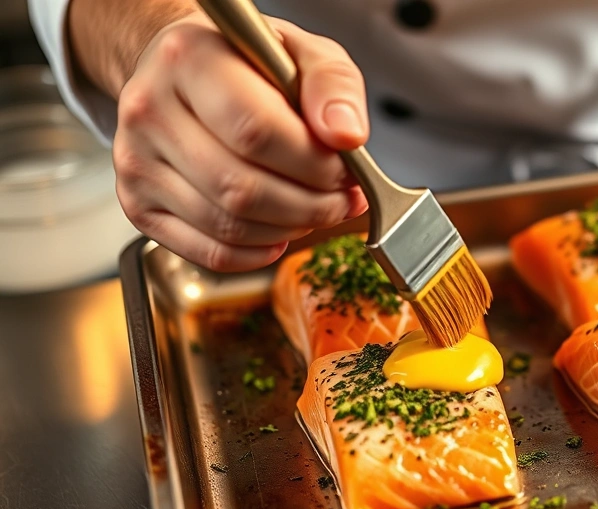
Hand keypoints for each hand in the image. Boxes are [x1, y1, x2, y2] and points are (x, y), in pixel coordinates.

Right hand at [112, 12, 368, 271]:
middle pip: (242, 188)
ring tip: (317, 210)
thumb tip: (347, 136)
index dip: (315, 165)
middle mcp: (150, 110)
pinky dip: (257, 253)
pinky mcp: (138, 205)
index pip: (257, 131)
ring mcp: (136, 162)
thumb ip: (332, 86)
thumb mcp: (300, 51)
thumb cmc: (245, 63)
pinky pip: (209, 253)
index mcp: (189, 58)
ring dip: (290, 229)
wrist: (183, 71)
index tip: (347, 172)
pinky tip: (280, 233)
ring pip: (228, 226)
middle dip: (311, 206)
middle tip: (342, 200)